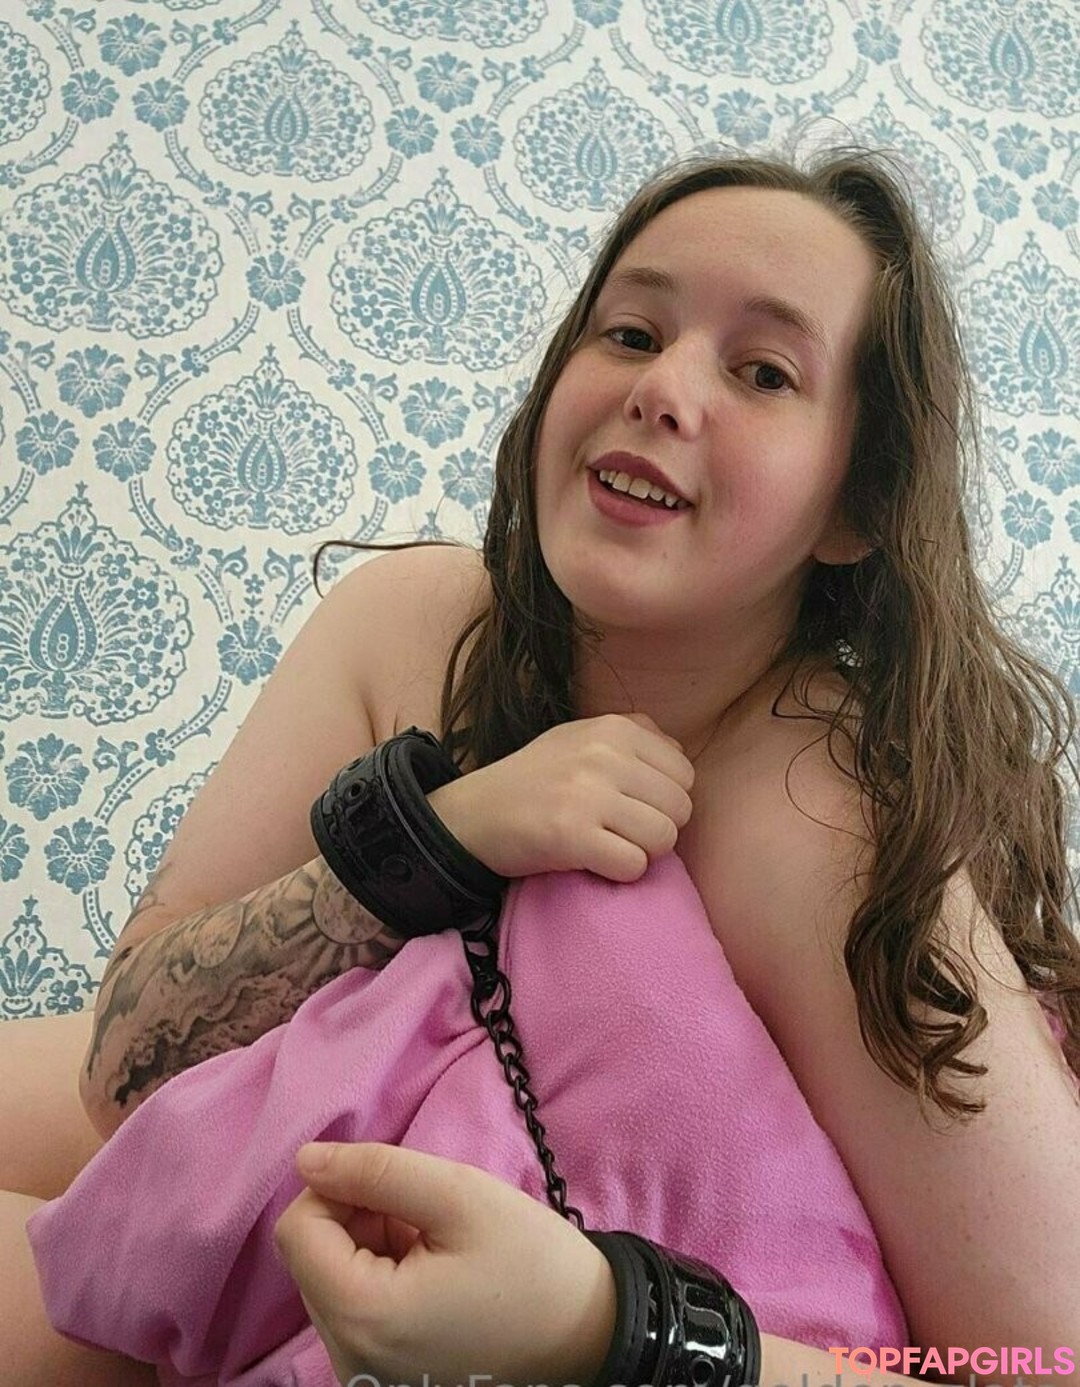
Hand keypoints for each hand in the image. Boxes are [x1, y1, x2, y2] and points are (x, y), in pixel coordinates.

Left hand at [273, 1142, 616, 1386]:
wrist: (592, 1336)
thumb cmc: (532, 1264)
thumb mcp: (460, 1196)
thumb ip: (377, 1170)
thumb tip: (307, 1158)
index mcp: (363, 1316)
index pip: (298, 1228)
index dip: (340, 1188)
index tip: (396, 1187)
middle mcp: (349, 1357)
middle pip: (311, 1255)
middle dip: (358, 1216)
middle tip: (425, 1215)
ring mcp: (363, 1373)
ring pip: (331, 1277)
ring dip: (372, 1243)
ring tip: (435, 1244)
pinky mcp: (381, 1377)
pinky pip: (354, 1308)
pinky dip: (382, 1275)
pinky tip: (434, 1271)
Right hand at [427, 712, 693, 882]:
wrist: (473, 814)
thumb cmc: (534, 780)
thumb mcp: (581, 738)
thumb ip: (633, 738)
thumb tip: (682, 758)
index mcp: (613, 728)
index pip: (684, 773)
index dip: (664, 798)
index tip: (631, 806)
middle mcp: (604, 755)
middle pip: (680, 808)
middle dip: (657, 828)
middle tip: (619, 831)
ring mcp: (588, 795)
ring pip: (664, 838)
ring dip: (640, 852)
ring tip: (607, 844)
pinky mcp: (572, 836)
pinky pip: (634, 866)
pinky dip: (619, 873)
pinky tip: (593, 861)